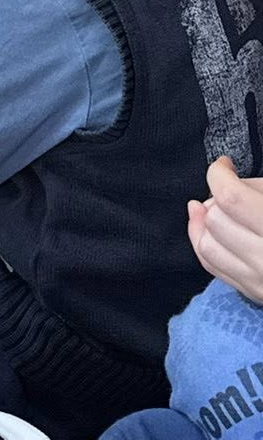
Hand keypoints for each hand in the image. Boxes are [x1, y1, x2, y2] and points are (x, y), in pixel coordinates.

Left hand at [191, 158, 262, 304]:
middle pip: (218, 219)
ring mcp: (262, 283)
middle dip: (217, 197)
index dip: (220, 174)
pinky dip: (203, 242)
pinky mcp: (256, 295)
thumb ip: (260, 189)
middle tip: (230, 188)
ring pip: (208, 245)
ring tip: (214, 205)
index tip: (225, 166)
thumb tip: (228, 181)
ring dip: (205, 221)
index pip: (231, 198)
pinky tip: (207, 225)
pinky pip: (214, 267)